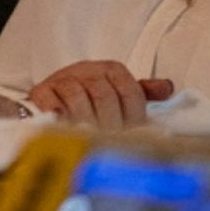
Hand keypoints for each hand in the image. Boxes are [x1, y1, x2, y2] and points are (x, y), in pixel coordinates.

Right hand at [25, 59, 174, 126]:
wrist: (55, 95)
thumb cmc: (92, 97)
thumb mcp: (119, 93)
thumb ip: (142, 92)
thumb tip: (167, 88)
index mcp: (112, 70)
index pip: (129, 90)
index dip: (134, 115)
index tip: (132, 133)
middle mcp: (88, 70)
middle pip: (104, 94)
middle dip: (109, 122)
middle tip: (111, 140)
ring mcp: (63, 78)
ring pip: (76, 95)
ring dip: (84, 119)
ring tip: (89, 136)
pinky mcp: (42, 90)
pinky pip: (48, 97)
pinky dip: (55, 109)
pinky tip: (62, 121)